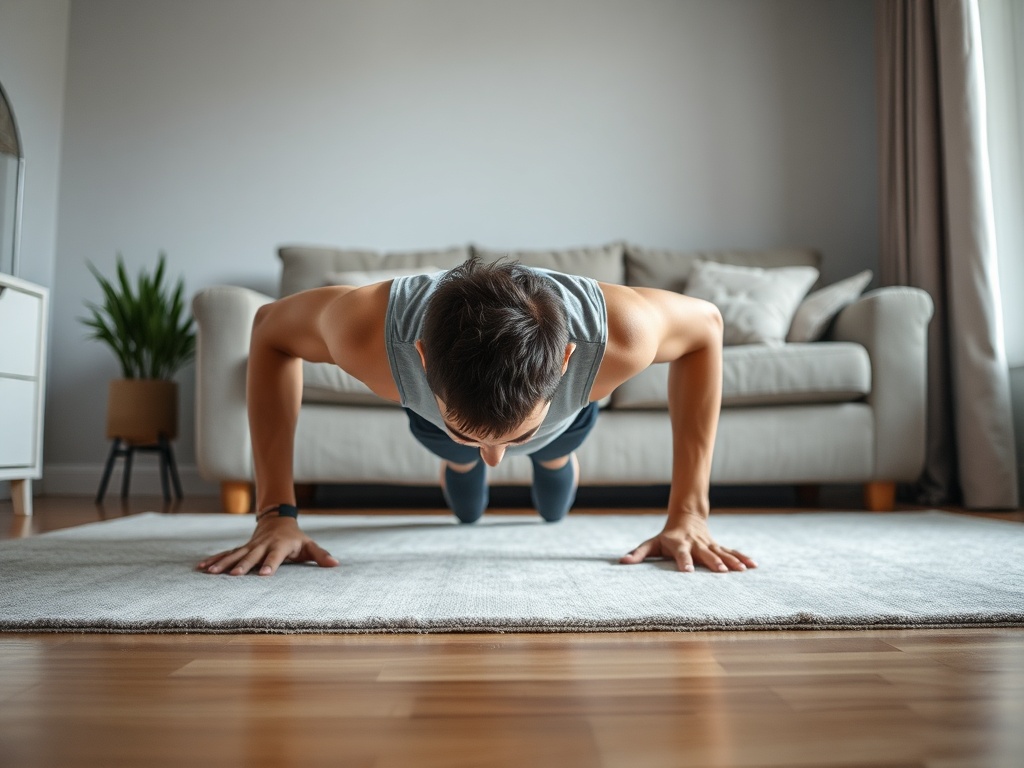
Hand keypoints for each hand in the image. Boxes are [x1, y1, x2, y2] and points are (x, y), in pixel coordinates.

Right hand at [196, 516, 338, 575]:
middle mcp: (263, 545)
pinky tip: (201, 567)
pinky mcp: (241, 548)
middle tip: (234, 575)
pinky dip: (214, 559)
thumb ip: (320, 555)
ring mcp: (250, 546)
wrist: (278, 520)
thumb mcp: (309, 545)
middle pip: (252, 555)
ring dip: (222, 563)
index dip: (270, 564)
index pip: (275, 556)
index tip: (264, 574)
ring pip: (235, 554)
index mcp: (280, 545)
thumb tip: (336, 564)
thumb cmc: (296, 538)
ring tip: (210, 572)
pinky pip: (226, 554)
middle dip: (243, 565)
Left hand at [620, 514, 756, 572]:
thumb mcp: (651, 544)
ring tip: (742, 571)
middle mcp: (695, 543)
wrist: (686, 517)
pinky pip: (732, 552)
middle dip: (714, 562)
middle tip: (721, 572)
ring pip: (722, 552)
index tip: (688, 571)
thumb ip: (638, 554)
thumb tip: (622, 563)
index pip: (680, 553)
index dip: (684, 561)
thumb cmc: (666, 536)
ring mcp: (709, 544)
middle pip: (705, 553)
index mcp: (678, 544)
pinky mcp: (718, 546)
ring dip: (732, 561)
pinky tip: (753, 566)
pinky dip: (743, 558)